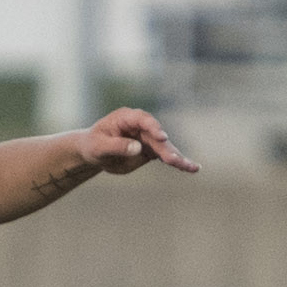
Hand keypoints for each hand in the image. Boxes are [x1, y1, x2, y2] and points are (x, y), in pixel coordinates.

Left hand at [81, 109, 200, 175]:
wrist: (94, 152)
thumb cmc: (94, 145)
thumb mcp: (99, 146)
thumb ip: (117, 146)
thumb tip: (137, 148)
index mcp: (127, 117)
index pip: (143, 120)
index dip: (153, 127)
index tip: (162, 137)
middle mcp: (142, 125)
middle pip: (158, 137)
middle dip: (167, 149)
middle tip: (175, 160)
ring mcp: (148, 138)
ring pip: (165, 148)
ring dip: (178, 158)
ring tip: (192, 168)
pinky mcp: (151, 150)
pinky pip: (166, 156)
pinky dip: (177, 163)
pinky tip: (192, 168)